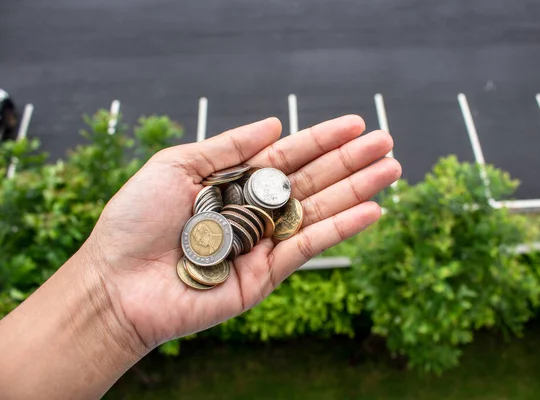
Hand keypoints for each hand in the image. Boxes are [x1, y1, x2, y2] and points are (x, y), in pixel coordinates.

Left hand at [88, 115, 400, 352]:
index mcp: (235, 183)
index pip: (288, 156)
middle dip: (351, 161)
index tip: (355, 123)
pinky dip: (342, 228)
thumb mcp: (177, 165)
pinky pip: (309, 246)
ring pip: (319, 211)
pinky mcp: (266, 275)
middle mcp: (255, 211)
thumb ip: (228, 146)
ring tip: (391, 170)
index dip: (322, 139)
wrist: (116, 283)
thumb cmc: (136, 221)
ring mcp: (264, 243)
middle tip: (387, 142)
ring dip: (357, 190)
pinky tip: (372, 210)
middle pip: (312, 181)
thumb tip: (273, 123)